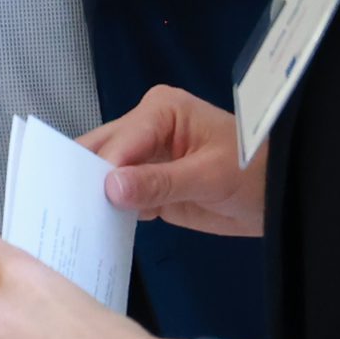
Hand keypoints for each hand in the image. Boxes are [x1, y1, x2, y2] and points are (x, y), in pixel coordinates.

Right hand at [84, 85, 263, 238]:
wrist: (280, 195)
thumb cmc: (254, 172)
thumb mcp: (210, 177)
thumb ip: (160, 183)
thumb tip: (110, 189)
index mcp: (160, 110)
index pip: (120, 141)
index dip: (99, 170)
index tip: (79, 199)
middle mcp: (145, 129)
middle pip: (101, 151)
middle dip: (83, 178)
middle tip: (59, 208)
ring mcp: (145, 158)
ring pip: (103, 175)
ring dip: (91, 196)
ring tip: (69, 220)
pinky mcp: (148, 185)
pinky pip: (119, 197)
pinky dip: (108, 211)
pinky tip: (92, 228)